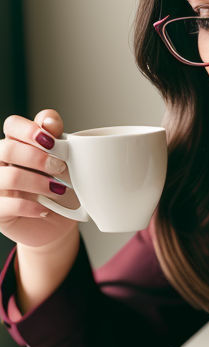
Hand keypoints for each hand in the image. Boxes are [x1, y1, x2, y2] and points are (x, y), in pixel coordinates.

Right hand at [0, 109, 79, 247]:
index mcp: (16, 146)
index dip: (30, 130)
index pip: (12, 125)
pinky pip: (7, 205)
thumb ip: (56, 140)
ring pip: (9, 177)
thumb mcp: (63, 165)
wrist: (57, 226)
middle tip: (60, 167)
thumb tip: (49, 120)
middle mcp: (1, 164)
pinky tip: (45, 210)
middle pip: (6, 149)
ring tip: (57, 190)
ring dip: (38, 183)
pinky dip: (31, 207)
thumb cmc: (58, 193)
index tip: (52, 141)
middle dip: (37, 158)